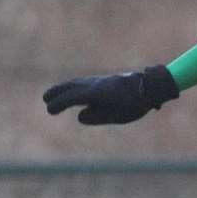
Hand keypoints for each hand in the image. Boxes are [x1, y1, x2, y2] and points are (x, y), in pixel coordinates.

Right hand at [42, 65, 178, 124]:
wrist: (151, 86)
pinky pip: (84, 82)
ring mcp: (100, 80)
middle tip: (45, 100)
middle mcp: (95, 83)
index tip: (50, 109)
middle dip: (57, 92)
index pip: (72, 97)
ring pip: (77, 82)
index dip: (59, 103)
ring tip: (54, 94)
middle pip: (71, 86)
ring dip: (64, 87)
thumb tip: (79, 115)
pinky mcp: (105, 80)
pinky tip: (72, 90)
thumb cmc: (135, 104)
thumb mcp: (116, 116)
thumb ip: (96, 117)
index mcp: (97, 92)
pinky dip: (74, 85)